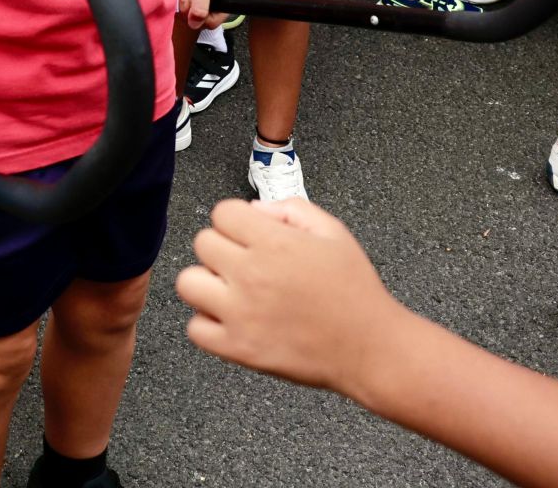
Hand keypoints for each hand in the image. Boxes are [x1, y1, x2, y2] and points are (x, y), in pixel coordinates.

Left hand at [173, 0, 228, 29]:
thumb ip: (200, 10)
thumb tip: (194, 24)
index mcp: (223, 1)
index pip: (213, 22)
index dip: (203, 19)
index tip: (198, 8)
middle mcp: (211, 1)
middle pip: (198, 21)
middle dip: (191, 10)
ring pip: (187, 15)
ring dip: (185, 4)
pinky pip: (180, 7)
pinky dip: (179, 0)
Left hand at [178, 197, 412, 397]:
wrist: (370, 348)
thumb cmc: (355, 291)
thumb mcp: (333, 232)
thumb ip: (289, 209)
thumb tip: (253, 210)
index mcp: (274, 243)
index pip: (222, 212)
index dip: (236, 220)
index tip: (249, 234)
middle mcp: (251, 275)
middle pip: (202, 243)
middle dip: (222, 247)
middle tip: (244, 263)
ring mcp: (240, 314)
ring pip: (188, 283)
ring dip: (206, 283)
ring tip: (231, 290)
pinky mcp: (238, 349)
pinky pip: (195, 329)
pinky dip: (207, 324)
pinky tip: (231, 320)